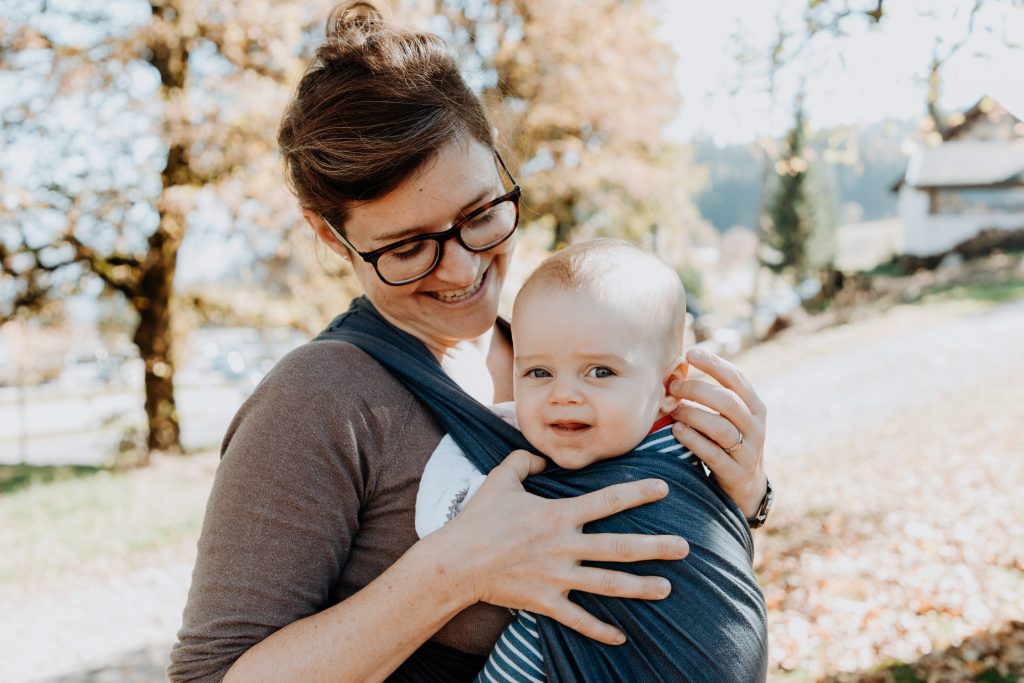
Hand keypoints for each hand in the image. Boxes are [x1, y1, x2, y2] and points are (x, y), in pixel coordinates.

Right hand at [435, 450, 689, 644]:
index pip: (607, 501)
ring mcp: (557, 576)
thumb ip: (524, 461)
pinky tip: (622, 636)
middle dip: (655, 547)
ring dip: (640, 587)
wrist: (455, 562)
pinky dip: (600, 629)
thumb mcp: (500, 478)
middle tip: (685, 547)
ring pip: (607, 584)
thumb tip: (542, 458)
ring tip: (667, 588)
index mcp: (558, 514)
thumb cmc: (478, 518)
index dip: (638, 493)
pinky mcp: (546, 601)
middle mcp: (564, 545)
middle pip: (619, 547)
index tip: (665, 489)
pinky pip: (578, 619)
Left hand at [669, 348, 767, 518]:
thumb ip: (711, 397)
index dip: (714, 364)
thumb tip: (675, 370)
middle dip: (697, 389)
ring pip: (720, 428)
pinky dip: (693, 440)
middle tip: (673, 386)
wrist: (746, 487)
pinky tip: (677, 430)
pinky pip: (713, 454)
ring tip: (673, 409)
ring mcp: (748, 451)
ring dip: (693, 415)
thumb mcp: (728, 418)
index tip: (690, 353)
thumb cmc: (727, 442)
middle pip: (728, 401)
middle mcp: (756, 427)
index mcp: (756, 407)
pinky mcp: (735, 473)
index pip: (737, 379)